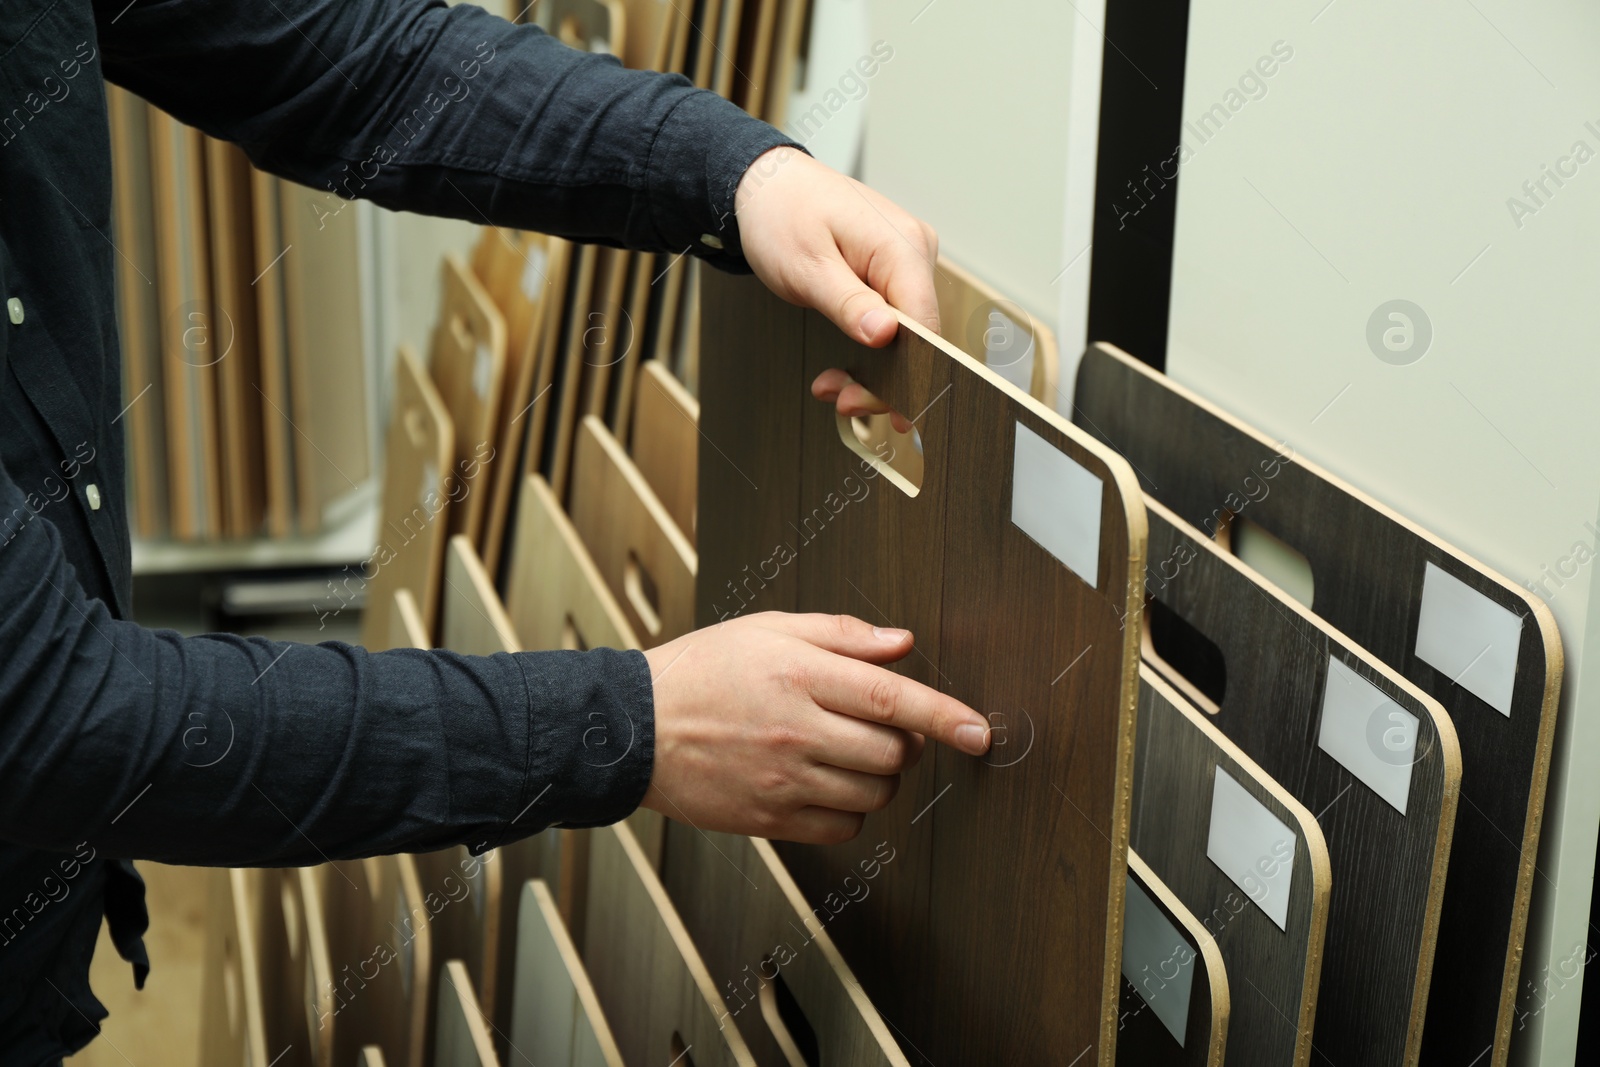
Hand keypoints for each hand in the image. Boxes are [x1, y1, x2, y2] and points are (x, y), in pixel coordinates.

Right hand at [639, 612, 988, 843]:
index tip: (980, 732)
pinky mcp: (769, 819)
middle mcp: (795, 730)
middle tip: (881, 728)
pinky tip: (824, 782)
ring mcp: (782, 780)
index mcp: (799, 675)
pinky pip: (843, 826)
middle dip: (905, 744)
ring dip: (879, 775)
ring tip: (844, 751)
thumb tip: (903, 643)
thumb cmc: (703, 670)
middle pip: (893, 754)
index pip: (892, 698)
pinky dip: (850, 808)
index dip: (945, 715)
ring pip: (874, 793)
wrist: (633, 729)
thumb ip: (841, 635)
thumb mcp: (769, 629)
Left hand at [736, 147, 933, 432]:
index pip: (926, 323)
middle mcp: (915, 250)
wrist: (766, 186)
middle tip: (841, 398)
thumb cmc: (781, 216)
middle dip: (883, 376)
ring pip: (906, 331)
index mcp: (902, 245)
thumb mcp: (807, 268)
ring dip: (873, 366)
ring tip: (834, 384)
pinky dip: (870, 344)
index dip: (910, 371)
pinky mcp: (894, 269)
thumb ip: (848, 304)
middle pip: (919, 333)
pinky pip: (894, 316)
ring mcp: (907, 259)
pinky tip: (846, 364)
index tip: (886, 407)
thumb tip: (886, 335)